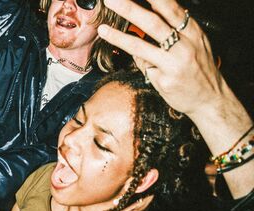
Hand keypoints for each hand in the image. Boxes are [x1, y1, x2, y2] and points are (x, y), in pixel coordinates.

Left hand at [96, 0, 221, 117]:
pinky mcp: (166, 79)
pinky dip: (140, 64)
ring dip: (119, 36)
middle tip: (111, 0)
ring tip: (103, 28)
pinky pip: (144, 68)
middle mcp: (185, 44)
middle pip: (153, 22)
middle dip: (130, 8)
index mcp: (192, 31)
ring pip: (141, 46)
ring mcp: (174, 62)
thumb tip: (147, 18)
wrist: (210, 99)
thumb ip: (173, 30)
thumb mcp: (193, 43)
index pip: (170, 7)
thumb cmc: (198, 69)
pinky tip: (146, 67)